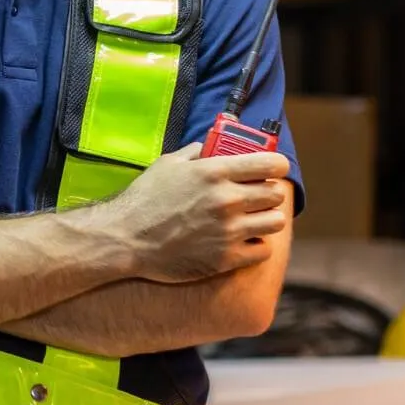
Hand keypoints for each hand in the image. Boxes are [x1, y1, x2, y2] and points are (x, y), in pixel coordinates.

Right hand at [107, 143, 289, 282]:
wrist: (127, 238)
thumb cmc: (144, 199)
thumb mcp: (168, 164)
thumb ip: (195, 152)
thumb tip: (211, 146)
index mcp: (214, 172)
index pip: (270, 164)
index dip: (277, 165)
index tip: (274, 168)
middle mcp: (227, 199)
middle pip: (275, 194)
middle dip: (268, 192)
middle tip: (257, 196)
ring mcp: (228, 230)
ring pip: (275, 222)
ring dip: (266, 219)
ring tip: (252, 219)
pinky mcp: (226, 258)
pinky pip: (263, 250)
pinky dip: (256, 244)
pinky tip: (243, 240)